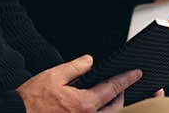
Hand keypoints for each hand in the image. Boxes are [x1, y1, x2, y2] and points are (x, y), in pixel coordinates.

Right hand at [16, 55, 141, 112]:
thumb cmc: (32, 100)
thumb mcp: (54, 75)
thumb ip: (76, 67)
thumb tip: (90, 61)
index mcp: (84, 104)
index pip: (113, 88)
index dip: (127, 79)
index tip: (136, 73)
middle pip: (116, 107)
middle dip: (122, 95)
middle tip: (123, 85)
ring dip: (113, 106)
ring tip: (111, 96)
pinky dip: (100, 112)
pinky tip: (94, 105)